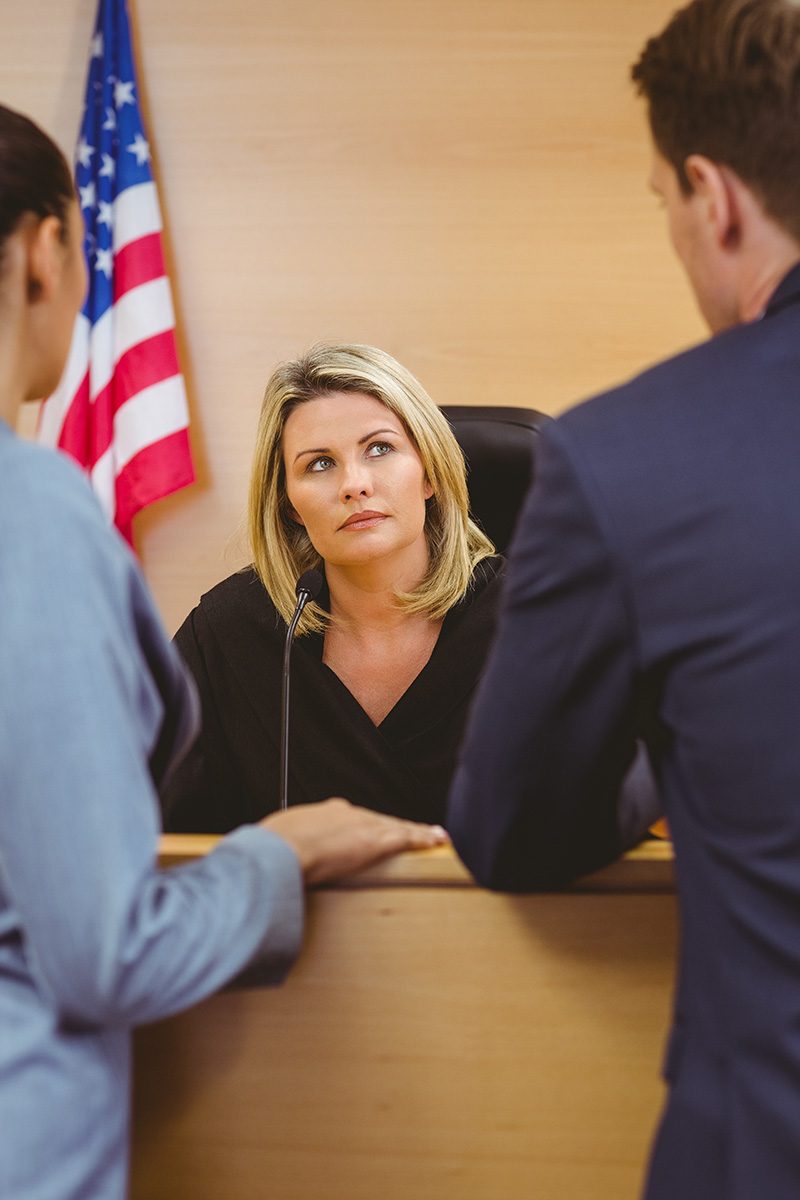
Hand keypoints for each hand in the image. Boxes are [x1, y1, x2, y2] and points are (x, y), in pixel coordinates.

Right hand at [261, 798, 448, 883]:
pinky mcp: (373, 842)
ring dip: (417, 832)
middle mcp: (347, 814)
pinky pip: (405, 838)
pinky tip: (436, 840)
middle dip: (397, 827)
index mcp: (325, 814)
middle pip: (380, 820)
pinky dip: (422, 838)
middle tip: (416, 832)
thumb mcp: (278, 844)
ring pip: (397, 827)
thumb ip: (288, 850)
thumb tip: (278, 861)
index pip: (355, 819)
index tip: (373, 831)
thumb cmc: (271, 849)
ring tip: (435, 835)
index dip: (368, 826)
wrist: (279, 851)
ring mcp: (361, 827)